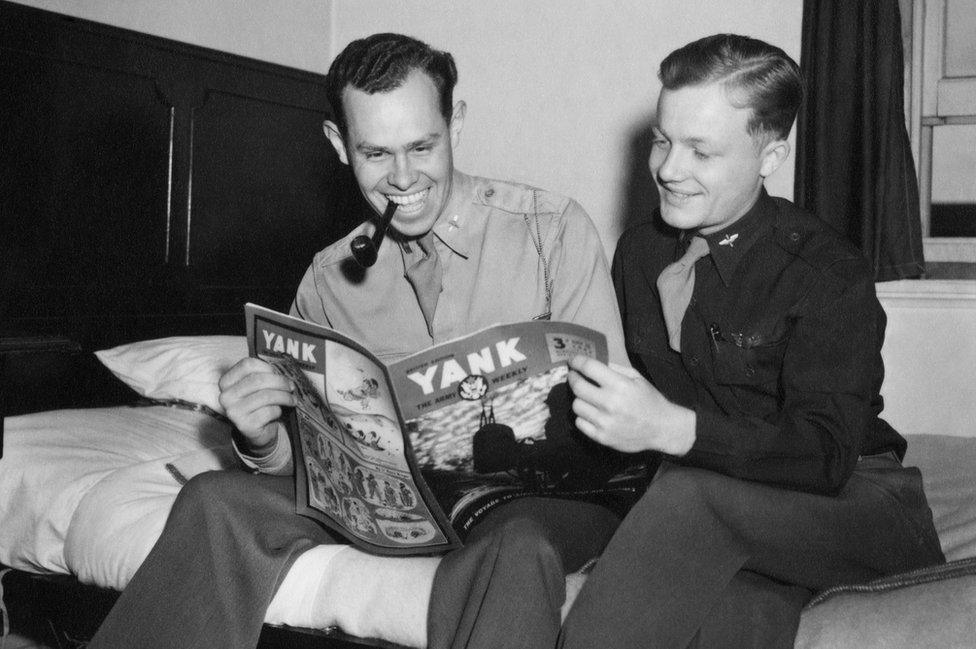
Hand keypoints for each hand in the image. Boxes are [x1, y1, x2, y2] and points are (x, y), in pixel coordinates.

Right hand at [218, 357, 295, 455]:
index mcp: (226, 382)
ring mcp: (233, 412)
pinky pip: (269, 411)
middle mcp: (226, 396)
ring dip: (284, 397)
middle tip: (291, 386)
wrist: (258, 432)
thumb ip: (263, 375)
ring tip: (292, 399)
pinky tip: (279, 412)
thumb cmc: (260, 404)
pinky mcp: (245, 425)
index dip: (267, 367)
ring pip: (266, 396)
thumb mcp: (258, 387)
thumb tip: (280, 371)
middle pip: (258, 380)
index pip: (247, 365)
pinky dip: (279, 410)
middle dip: (280, 382)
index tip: (278, 373)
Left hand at [566, 355, 695, 454]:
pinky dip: (583, 416)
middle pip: (577, 386)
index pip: (588, 367)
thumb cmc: (649, 400)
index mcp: (620, 385)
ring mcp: (605, 422)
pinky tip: (591, 413)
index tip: (573, 361)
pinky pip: (580, 423)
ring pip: (576, 405)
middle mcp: (610, 403)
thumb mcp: (636, 378)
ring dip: (579, 399)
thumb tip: (591, 362)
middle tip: (574, 376)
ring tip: (587, 397)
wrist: (662, 428)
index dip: (577, 361)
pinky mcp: (602, 437)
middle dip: (573, 378)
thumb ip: (614, 369)